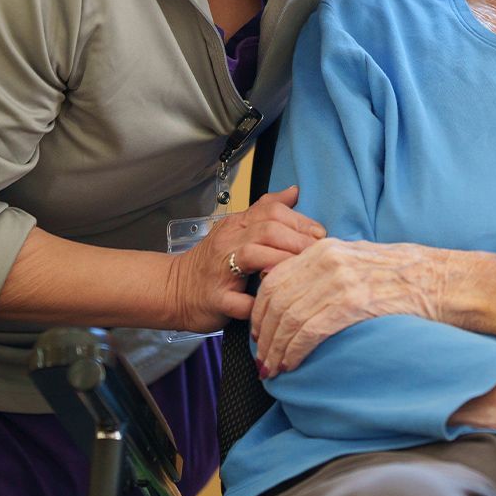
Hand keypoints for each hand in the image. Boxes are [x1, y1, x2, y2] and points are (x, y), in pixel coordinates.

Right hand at [164, 186, 324, 331]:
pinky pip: (239, 301)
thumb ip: (265, 211)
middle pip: (267, 230)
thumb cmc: (214, 263)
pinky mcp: (216, 300)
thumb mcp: (238, 230)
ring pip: (254, 256)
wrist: (175, 290)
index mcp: (236, 226)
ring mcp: (220, 271)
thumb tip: (294, 191)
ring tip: (303, 272)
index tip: (320, 235)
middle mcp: (228, 243)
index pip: (271, 212)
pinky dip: (257, 302)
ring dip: (283, 262)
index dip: (300, 222)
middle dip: (299, 241)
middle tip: (320, 254)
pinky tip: (273, 303)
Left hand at [251, 239, 446, 374]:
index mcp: (326, 248)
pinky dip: (294, 351)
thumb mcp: (360, 260)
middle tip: (262, 359)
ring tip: (273, 369)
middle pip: (276, 300)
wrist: (445, 281)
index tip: (259, 333)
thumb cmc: (410, 276)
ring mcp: (339, 280)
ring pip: (288, 318)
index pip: (275, 279)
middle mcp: (327, 259)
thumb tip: (302, 293)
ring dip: (275, 348)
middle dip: (263, 334)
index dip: (260, 310)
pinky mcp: (352, 303)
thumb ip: (329, 270)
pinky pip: (308, 330)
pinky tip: (292, 365)